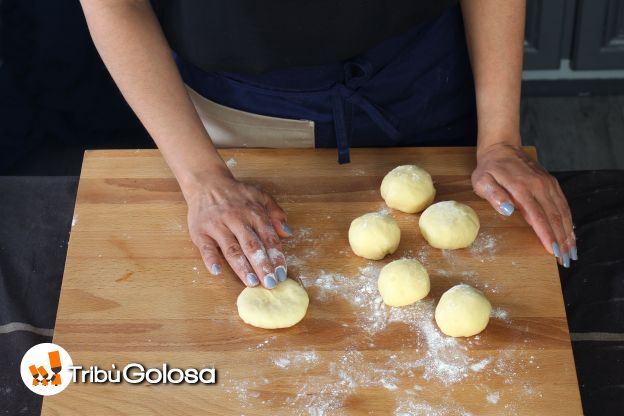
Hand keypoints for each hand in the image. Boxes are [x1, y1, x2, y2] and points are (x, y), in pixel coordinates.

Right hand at [185, 172, 291, 287]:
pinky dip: (211, 259)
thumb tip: (287, 233)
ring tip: (251, 282)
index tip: (281, 274)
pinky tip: (217, 271)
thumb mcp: (260, 196)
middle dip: (262, 266)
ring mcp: (218, 226)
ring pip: (232, 249)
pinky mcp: (201, 232)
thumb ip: (275, 213)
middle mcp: (236, 220)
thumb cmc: (236, 194)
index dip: (276, 257)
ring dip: (242, 266)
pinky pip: (206, 247)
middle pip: (252, 246)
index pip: (268, 238)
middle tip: (270, 283)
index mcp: (253, 213)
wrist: (206, 182)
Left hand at [472, 142, 576, 266]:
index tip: (553, 251)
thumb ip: (494, 195)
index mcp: (522, 188)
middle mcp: (539, 186)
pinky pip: (563, 204)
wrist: (502, 148)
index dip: (546, 235)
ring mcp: (548, 184)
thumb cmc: (489, 168)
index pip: (538, 216)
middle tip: (565, 260)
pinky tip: (571, 234)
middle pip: (554, 217)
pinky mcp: (551, 183)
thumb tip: (508, 210)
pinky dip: (569, 221)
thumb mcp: (482, 181)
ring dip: (568, 233)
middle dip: (561, 240)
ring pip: (562, 212)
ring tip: (571, 252)